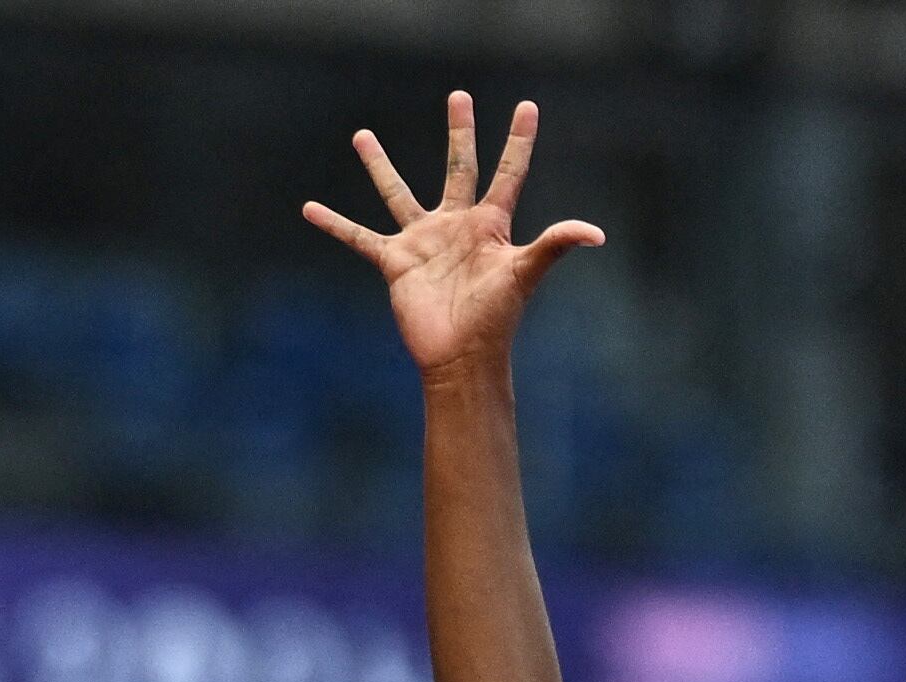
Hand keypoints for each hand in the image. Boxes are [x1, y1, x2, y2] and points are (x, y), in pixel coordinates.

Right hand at [304, 92, 601, 374]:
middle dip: (460, 133)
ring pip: (398, 194)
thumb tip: (595, 233)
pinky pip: (359, 238)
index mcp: (490, 225)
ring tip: (361, 136)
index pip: (508, 172)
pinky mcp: (396, 264)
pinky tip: (310, 209)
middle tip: (458, 97)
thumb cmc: (496, 320)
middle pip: (458, 167)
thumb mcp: (523, 274)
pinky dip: (335, 225)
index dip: (519, 141)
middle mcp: (457, 226)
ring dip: (380, 166)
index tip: (528, 107)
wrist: (462, 360)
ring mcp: (425, 243)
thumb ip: (554, 246)